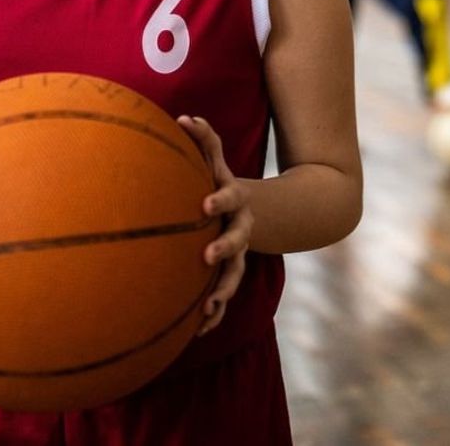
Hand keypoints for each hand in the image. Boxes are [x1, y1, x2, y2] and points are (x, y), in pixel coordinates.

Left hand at [177, 115, 253, 336]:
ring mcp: (239, 253)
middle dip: (224, 248)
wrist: (264, 213)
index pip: (228, 197)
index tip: (204, 205)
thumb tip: (184, 117)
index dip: (219, 200)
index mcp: (235, 201)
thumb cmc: (224, 184)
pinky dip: (214, 314)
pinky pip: (224, 295)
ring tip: (209, 309)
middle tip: (207, 256)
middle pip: (236, 240)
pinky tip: (197, 333)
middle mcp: (241, 228)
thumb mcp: (218, 162)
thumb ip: (206, 141)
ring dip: (223, 292)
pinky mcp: (232, 273)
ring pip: (234, 275)